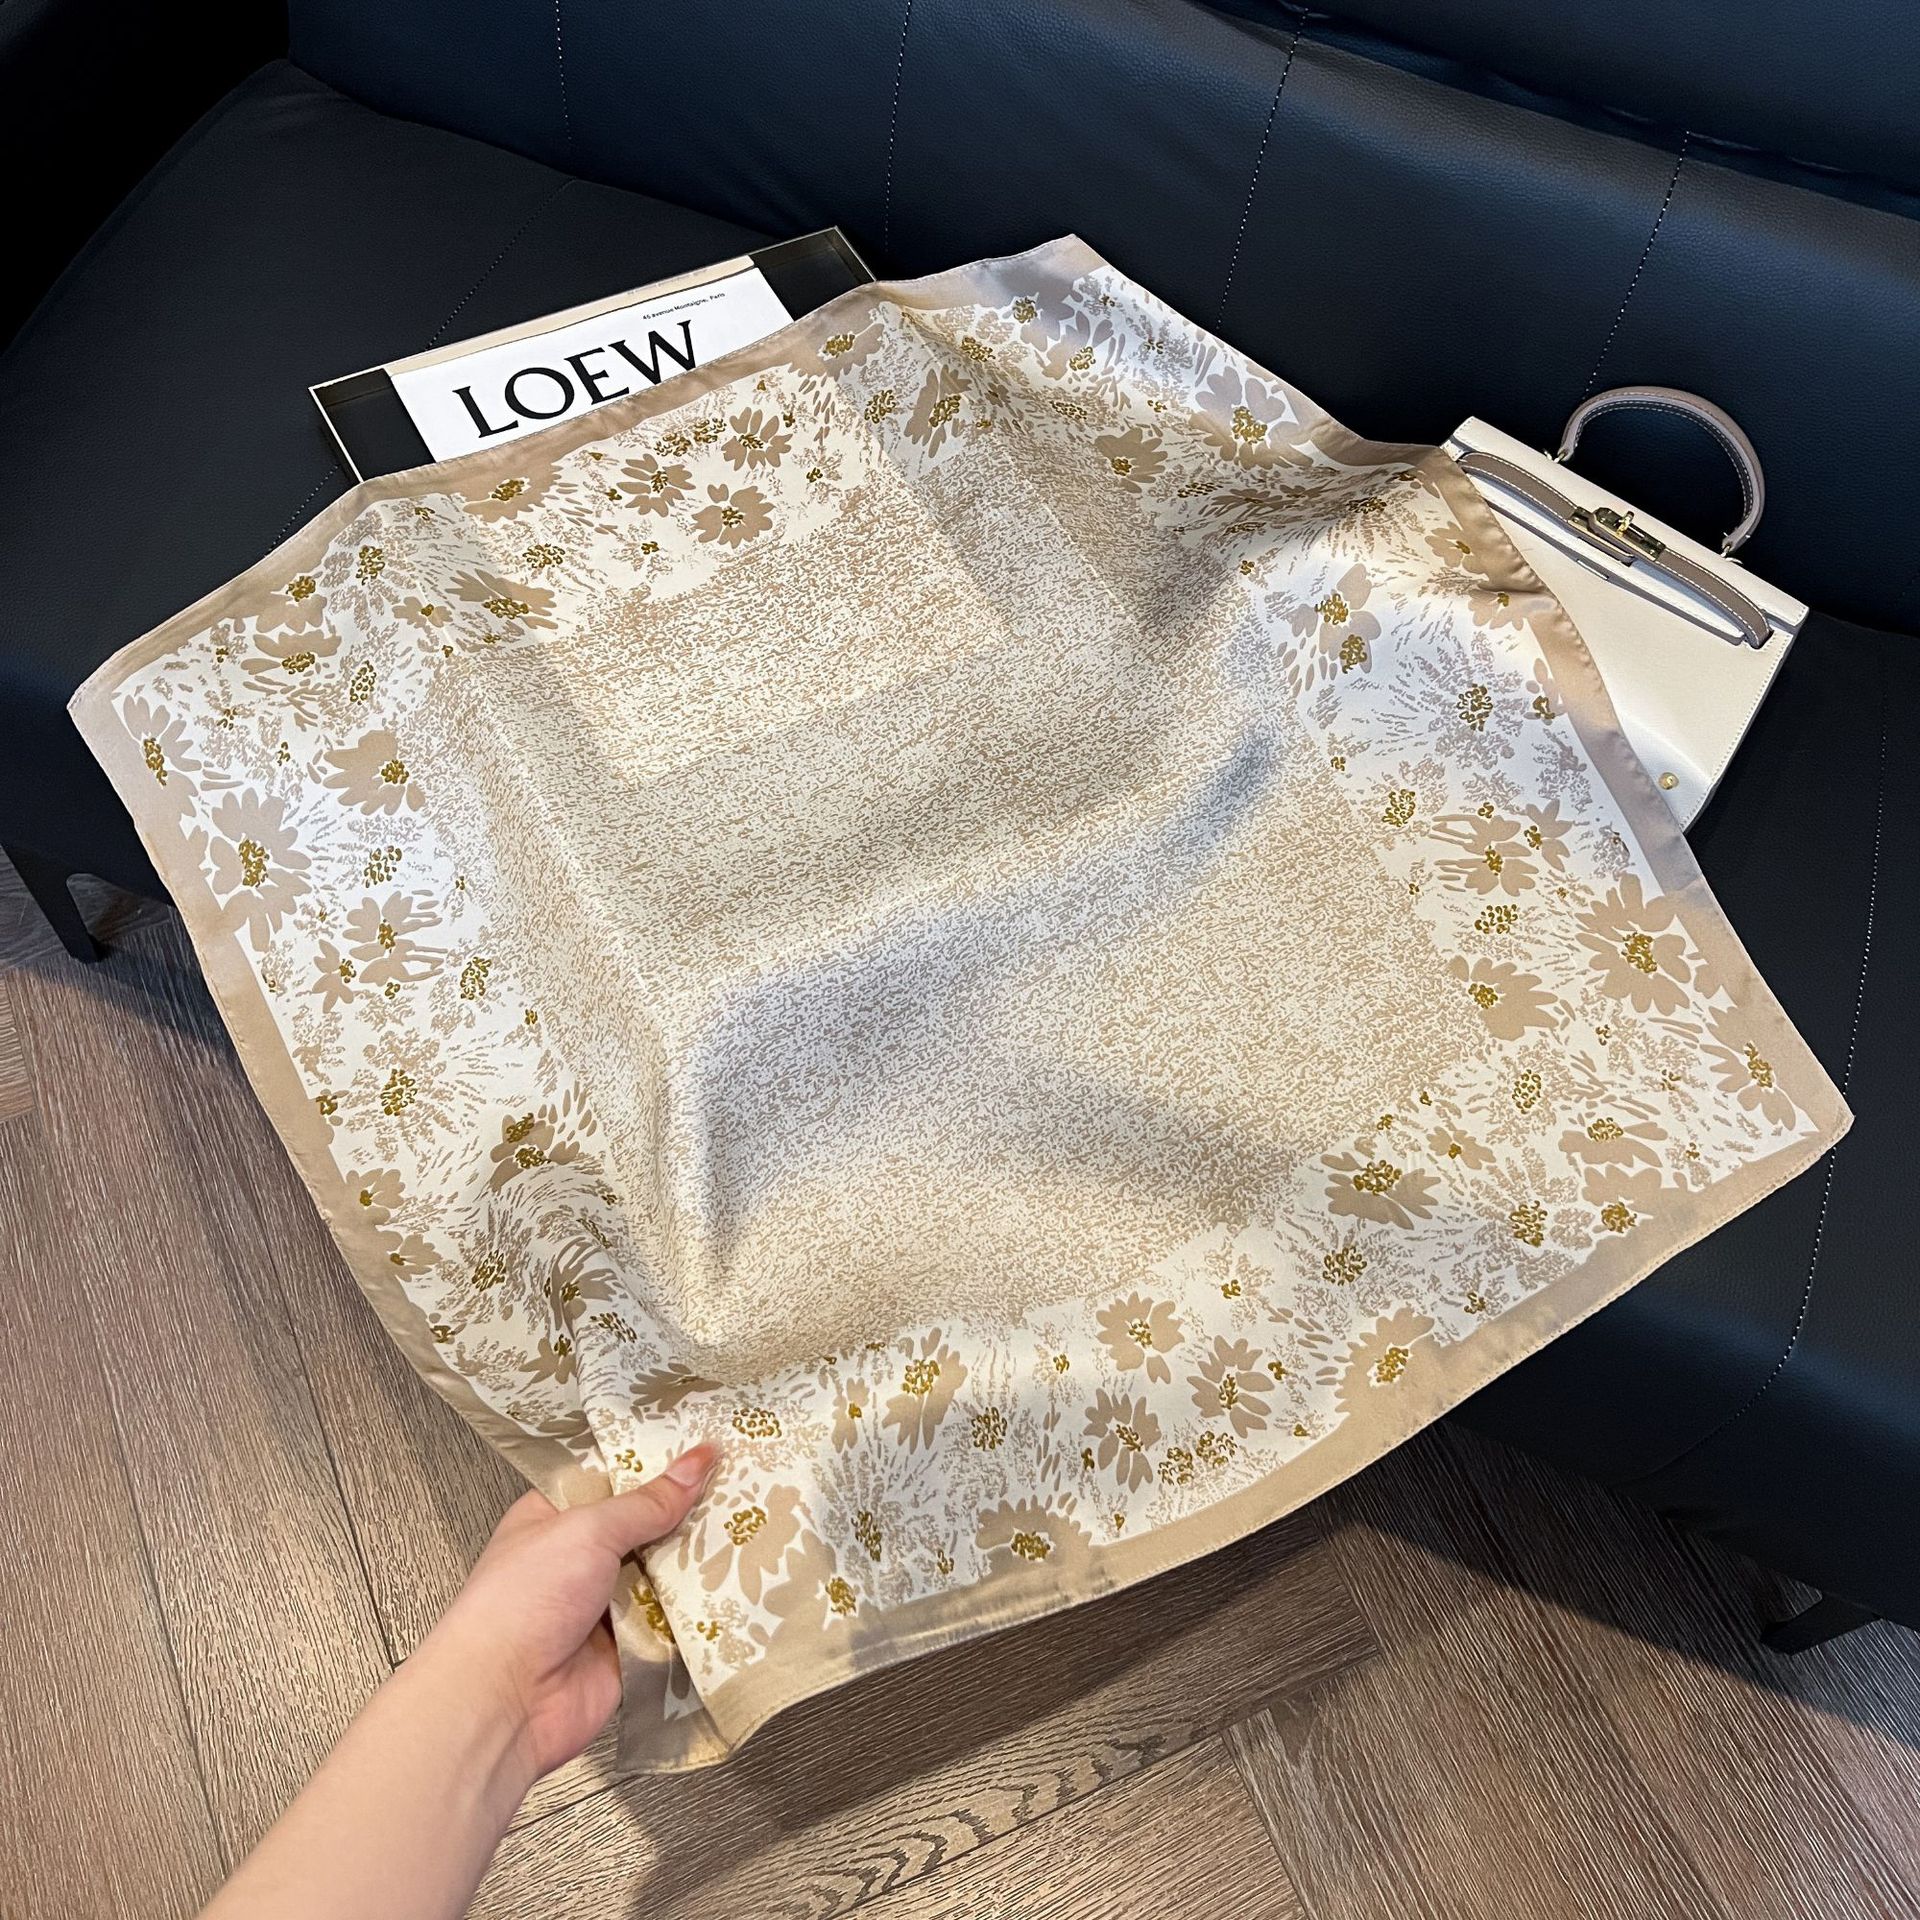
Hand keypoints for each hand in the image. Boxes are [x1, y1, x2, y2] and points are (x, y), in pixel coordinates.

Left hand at [420, 1443, 718, 1782]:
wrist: (505, 1701)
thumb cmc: (520, 1604)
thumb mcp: (587, 1531)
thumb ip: (647, 1501)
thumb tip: (695, 1462)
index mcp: (555, 1517)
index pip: (614, 1478)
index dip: (656, 1463)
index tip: (704, 1447)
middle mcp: (579, 1559)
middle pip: (647, 1526)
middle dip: (687, 1513)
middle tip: (740, 1485)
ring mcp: (605, 1605)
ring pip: (666, 1573)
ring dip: (697, 1562)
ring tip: (747, 1529)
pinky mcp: (629, 1647)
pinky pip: (674, 1621)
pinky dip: (698, 1610)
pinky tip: (735, 1585)